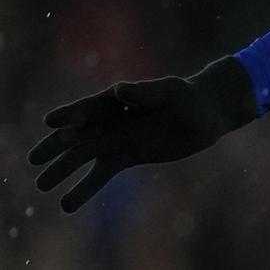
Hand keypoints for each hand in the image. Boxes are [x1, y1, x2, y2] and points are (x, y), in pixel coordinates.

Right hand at [29, 56, 258, 212]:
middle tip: (34, 159)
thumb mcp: (171, 91)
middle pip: (80, 133)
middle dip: (57, 146)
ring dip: (64, 170)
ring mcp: (118, 138)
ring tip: (42, 186)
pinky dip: (86, 188)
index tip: (52, 123)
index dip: (72, 114)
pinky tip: (67, 205)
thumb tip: (118, 90)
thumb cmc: (190, 96)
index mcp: (119, 99)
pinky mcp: (128, 156)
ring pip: (86, 155)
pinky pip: (102, 173)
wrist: (208, 113)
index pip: (91, 107)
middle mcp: (113, 119)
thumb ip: (145, 92)